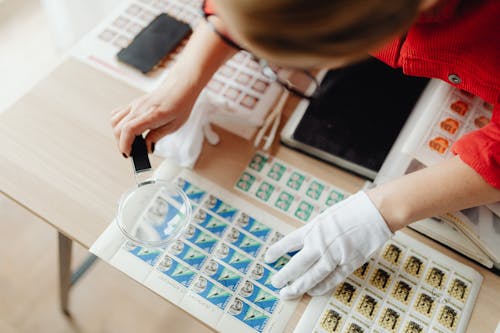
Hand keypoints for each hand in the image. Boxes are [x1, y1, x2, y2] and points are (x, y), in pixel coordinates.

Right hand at [110, 78, 198, 155]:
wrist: (181, 85)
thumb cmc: (181, 103)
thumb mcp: (173, 126)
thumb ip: (157, 136)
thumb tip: (147, 147)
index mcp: (151, 114)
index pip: (128, 130)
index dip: (125, 144)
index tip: (128, 154)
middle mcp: (139, 108)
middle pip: (118, 127)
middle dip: (121, 143)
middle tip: (131, 152)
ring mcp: (135, 104)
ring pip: (114, 120)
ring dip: (118, 134)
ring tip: (128, 142)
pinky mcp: (134, 103)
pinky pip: (118, 113)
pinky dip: (118, 124)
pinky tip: (128, 130)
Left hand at [264, 191, 391, 299]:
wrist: (376, 211)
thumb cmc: (352, 210)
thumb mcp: (326, 216)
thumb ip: (315, 230)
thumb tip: (303, 242)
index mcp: (313, 228)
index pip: (289, 242)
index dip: (277, 251)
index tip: (268, 258)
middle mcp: (321, 243)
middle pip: (297, 264)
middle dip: (284, 275)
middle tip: (275, 282)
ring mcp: (335, 255)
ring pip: (313, 276)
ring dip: (299, 286)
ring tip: (288, 293)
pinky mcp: (349, 263)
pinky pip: (332, 279)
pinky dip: (322, 287)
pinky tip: (312, 292)